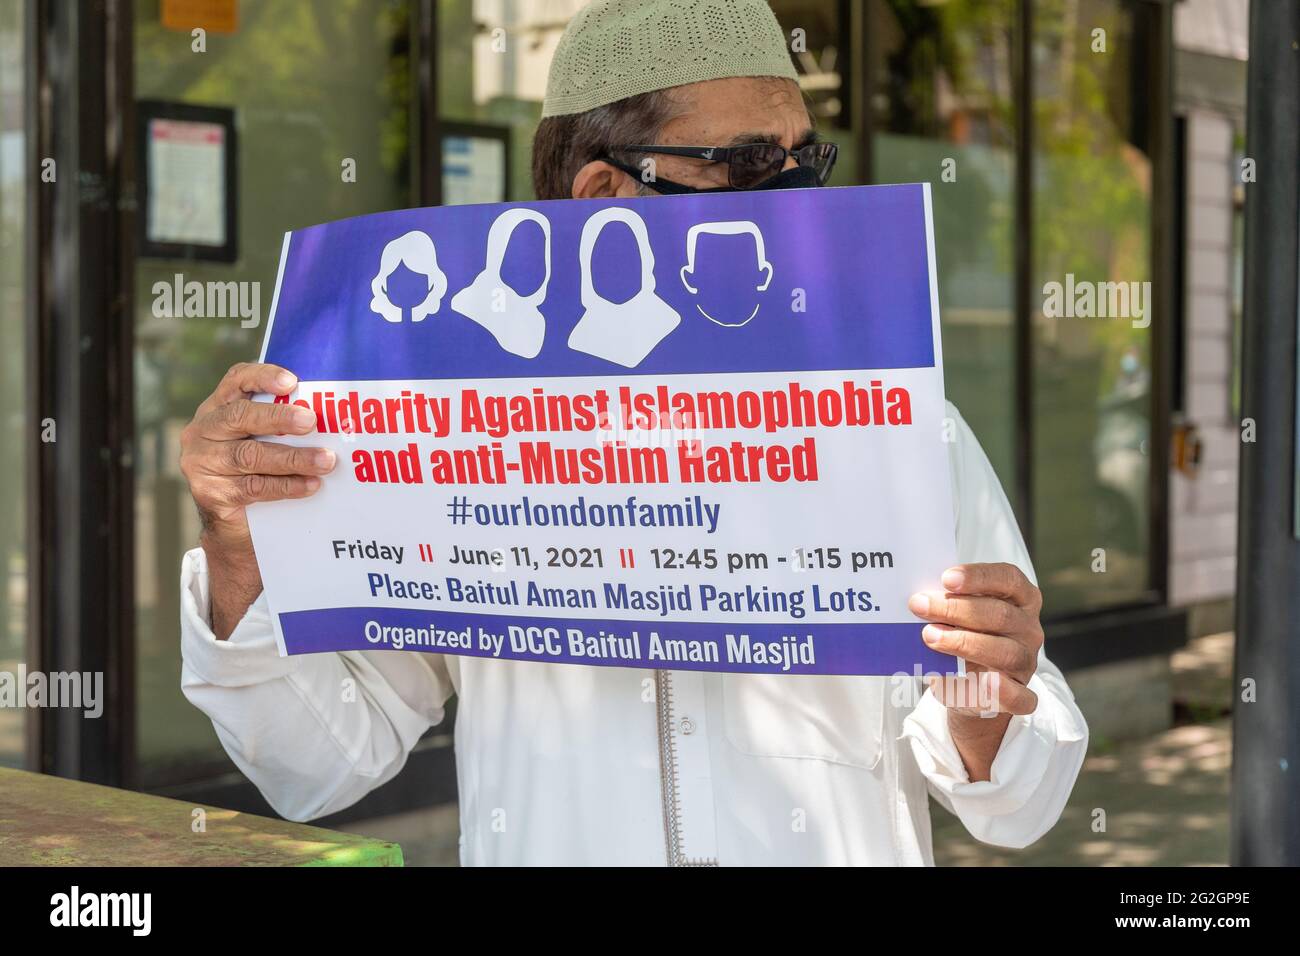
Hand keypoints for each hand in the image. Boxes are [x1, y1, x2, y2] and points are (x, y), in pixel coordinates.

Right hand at [179, 362, 335, 636]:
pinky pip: (253, 487)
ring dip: (292, 458)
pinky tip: (311, 485)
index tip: (292, 382)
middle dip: (279, 417)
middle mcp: (204, 430)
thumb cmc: (258, 470)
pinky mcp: (210, 493)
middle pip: (240, 416)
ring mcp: (202, 462)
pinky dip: (286, 486)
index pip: (237, 380)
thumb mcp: (263, 440)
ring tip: (325, 461)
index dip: (263, 376)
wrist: (232, 524)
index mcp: (218, 407)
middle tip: (312, 422)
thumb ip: (283, 423)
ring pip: (249, 456)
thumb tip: (334, 414)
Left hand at [908, 562, 1044, 779]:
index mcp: (1021, 600)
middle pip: (1000, 615)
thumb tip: (920, 596)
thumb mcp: (958, 616)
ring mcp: (1026, 662)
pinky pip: (1020, 697)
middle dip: (956, 608)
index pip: (1008, 579)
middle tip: (920, 605)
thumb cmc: (963, 637)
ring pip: (1005, 652)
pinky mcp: (1020, 695)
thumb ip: (947, 603)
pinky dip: (1003, 690)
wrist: (968, 685)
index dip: (979, 576)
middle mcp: (1028, 629)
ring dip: (964, 642)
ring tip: (929, 636)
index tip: (946, 578)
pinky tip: (983, 682)